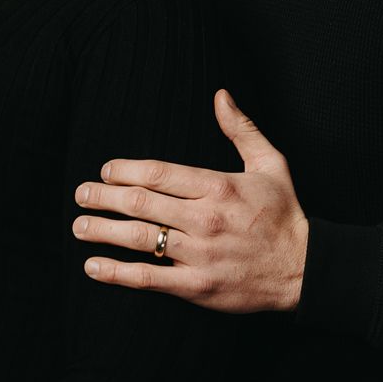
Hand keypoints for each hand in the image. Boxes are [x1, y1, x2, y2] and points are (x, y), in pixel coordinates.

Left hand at [72, 89, 308, 312]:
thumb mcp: (271, 164)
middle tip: (80, 195)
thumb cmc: (285, 215)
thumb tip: (220, 95)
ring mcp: (199, 253)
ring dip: (102, 230)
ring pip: (139, 238)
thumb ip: (242, 129)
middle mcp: (205, 218)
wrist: (303, 269)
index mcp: (218, 186)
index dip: (124, 170)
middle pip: (140, 203)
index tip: (105, 171)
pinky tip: (93, 266)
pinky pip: (148, 278)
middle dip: (103, 197)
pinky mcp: (197, 285)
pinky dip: (116, 272)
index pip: (158, 173)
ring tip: (79, 226)